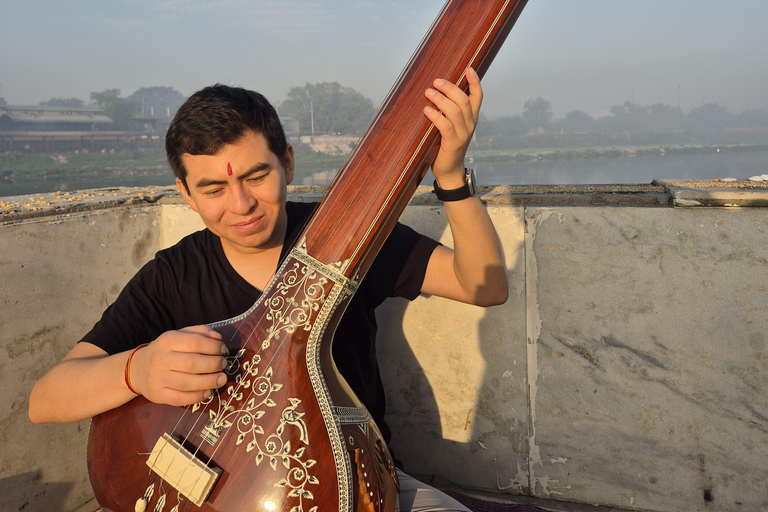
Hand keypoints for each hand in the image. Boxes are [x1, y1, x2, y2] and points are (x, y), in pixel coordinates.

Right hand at [129, 325, 227, 405]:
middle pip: (192, 363)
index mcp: (167, 340)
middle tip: (223, 364)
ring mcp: (158, 378)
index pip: (195, 342)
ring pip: (187, 383)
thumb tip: (218, 338)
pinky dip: (197, 397)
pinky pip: (180, 399)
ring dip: (209, 382)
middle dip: (214, 364)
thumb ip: (199, 332)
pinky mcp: (158, 395)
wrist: (138, 369)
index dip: (213, 347)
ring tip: (221, 379)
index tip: (222, 349)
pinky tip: (207, 392)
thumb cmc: (166, 351)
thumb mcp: (179, 335)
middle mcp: (161, 359)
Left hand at [423, 67, 482, 188]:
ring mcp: (463, 134)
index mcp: (472, 118)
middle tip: (436, 81)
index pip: (478, 97)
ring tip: (428, 93)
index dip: (475, 82)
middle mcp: (470, 124)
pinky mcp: (454, 143)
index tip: (469, 68)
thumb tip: (432, 93)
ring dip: (440, 99)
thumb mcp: (450, 127)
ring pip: (455, 111)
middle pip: (464, 100)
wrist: (449, 171)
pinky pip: (445, 126)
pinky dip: (435, 116)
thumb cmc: (445, 146)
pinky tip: (426, 110)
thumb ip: (446, 112)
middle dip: (450, 88)